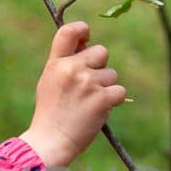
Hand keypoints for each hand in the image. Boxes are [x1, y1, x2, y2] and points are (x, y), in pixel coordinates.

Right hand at [18, 21, 125, 170]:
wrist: (51, 141)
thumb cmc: (50, 112)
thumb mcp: (50, 81)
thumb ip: (65, 63)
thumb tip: (86, 45)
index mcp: (56, 63)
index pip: (70, 31)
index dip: (83, 30)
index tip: (86, 38)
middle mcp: (72, 69)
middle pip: (101, 52)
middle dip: (99, 67)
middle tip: (87, 86)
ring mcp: (88, 83)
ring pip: (112, 74)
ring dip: (106, 87)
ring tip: (88, 103)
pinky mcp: (102, 99)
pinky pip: (120, 91)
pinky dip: (113, 101)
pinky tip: (98, 111)